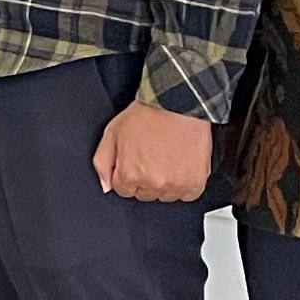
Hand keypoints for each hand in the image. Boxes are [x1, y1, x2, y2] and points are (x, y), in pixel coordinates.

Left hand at [94, 101, 213, 202]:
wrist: (177, 104)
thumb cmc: (147, 114)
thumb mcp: (112, 132)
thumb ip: (103, 162)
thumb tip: (106, 185)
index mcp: (130, 174)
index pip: (124, 190)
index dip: (128, 174)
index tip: (135, 162)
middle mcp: (153, 183)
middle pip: (144, 194)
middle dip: (145, 179)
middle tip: (151, 157)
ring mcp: (175, 184)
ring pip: (165, 196)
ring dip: (165, 182)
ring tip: (166, 158)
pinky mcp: (195, 182)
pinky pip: (187, 195)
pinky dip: (184, 184)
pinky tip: (180, 166)